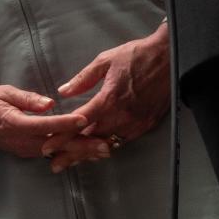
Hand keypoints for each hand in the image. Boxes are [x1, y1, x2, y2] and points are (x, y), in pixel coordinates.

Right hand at [0, 84, 102, 166]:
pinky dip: (68, 153)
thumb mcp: (4, 92)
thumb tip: (49, 103)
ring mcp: (24, 148)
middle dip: (82, 146)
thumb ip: (27, 98)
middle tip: (105, 146)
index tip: (85, 118)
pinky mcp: (26, 151)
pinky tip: (84, 152)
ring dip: (79, 152)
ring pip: (56, 153)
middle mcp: (21, 140)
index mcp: (15, 122)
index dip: (66, 123)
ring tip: (102, 151)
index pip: (45, 124)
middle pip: (56, 145)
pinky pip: (50, 154)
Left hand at [46, 22, 171, 171]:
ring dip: (90, 153)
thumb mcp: (105, 60)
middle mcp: (123, 115)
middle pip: (92, 140)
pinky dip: (109, 146)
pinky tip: (99, 151)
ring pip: (109, 144)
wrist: (170, 57)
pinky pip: (124, 141)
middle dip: (72, 153)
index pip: (80, 123)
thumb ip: (83, 79)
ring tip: (73, 162)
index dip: (62, 137)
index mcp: (109, 99)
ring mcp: (137, 122)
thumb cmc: (137, 55)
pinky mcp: (147, 124)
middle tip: (55, 163)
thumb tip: (64, 91)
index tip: (48, 146)